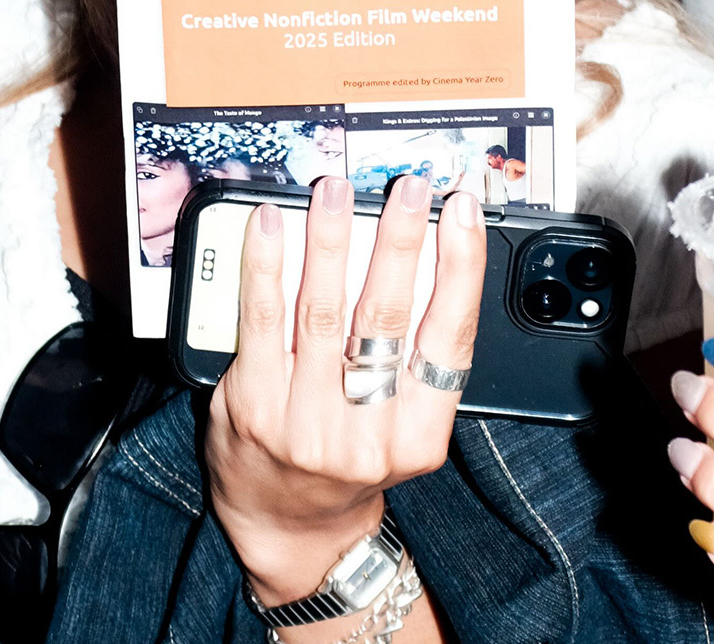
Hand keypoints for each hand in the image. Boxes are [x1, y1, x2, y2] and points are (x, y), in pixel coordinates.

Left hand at [206, 174, 484, 605]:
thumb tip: (422, 257)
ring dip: (332, 239)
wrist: (287, 524)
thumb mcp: (402, 431)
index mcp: (418, 436)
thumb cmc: (348, 463)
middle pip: (387, 316)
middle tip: (408, 188)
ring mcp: (304, 420)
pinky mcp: (252, 403)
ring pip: (323, 310)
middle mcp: (364, 433)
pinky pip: (261, 320)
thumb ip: (413, 361)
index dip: (460, 267)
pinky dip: (268, 265)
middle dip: (399, 240)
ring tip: (338, 191)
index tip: (461, 214)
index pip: (450, 338)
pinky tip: (272, 225)